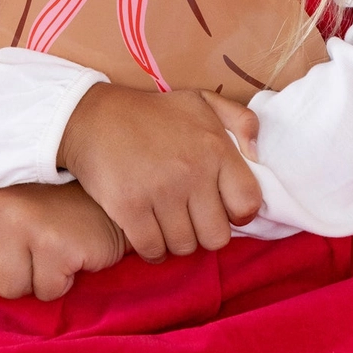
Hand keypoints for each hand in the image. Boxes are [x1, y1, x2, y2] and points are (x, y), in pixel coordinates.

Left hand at [0, 182, 126, 300]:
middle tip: (35, 252)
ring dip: (36, 281)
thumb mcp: (4, 215)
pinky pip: (46, 292)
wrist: (105, 204)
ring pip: (12, 291)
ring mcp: (23, 225)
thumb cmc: (51, 217)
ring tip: (51, 253)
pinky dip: (61, 283)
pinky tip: (69, 257)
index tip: (7, 256)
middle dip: (12, 279)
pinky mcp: (53, 244)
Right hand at [56, 84, 262, 262]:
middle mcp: (192, 171)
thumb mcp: (201, 101)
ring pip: (185, 247)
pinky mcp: (129, 207)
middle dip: (204, 232)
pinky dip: (152, 249)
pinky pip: (153, 250)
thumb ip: (241, 120)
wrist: (94, 117)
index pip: (247, 204)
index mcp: (215, 148)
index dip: (236, 212)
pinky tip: (147, 233)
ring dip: (176, 241)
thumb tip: (258, 154)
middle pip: (216, 236)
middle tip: (189, 218)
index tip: (219, 207)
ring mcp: (160, 191)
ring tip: (166, 223)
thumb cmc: (153, 114)